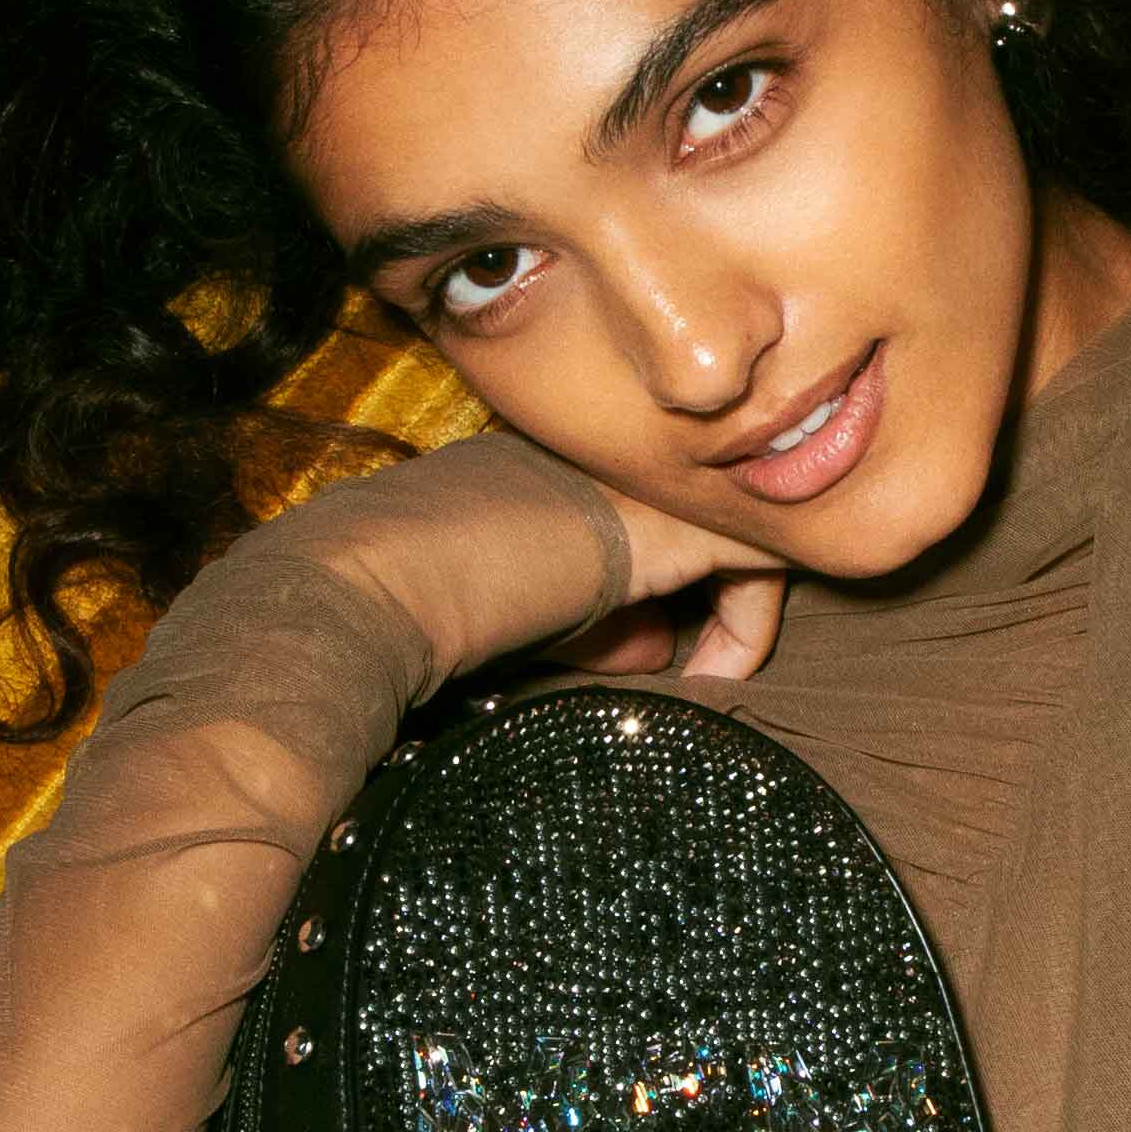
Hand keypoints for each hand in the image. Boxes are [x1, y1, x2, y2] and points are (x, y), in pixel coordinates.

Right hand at [271, 430, 784, 689]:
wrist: (373, 588)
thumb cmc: (414, 609)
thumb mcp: (522, 617)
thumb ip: (595, 627)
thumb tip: (657, 652)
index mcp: (554, 464)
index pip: (640, 510)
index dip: (663, 584)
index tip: (658, 649)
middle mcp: (602, 456)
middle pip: (694, 514)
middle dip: (714, 595)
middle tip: (713, 666)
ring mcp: (633, 480)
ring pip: (734, 524)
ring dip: (740, 607)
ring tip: (722, 675)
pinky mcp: (661, 526)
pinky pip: (758, 554)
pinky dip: (757, 613)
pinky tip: (729, 671)